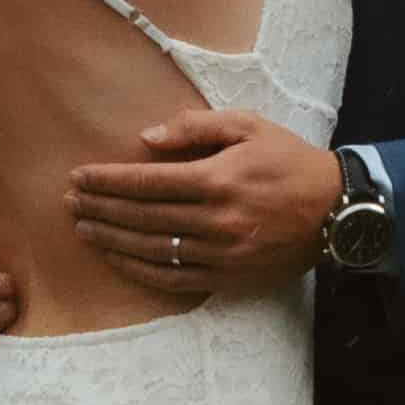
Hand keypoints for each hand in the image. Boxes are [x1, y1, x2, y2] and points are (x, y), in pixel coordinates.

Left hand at [62, 112, 337, 302]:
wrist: (335, 210)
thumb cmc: (289, 161)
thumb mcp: (248, 126)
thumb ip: (195, 128)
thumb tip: (147, 139)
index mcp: (217, 179)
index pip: (146, 182)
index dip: (107, 181)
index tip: (79, 177)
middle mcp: (215, 220)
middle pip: (141, 217)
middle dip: (100, 209)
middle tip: (69, 202)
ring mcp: (220, 252)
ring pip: (151, 250)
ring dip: (111, 240)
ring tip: (83, 229)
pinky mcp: (228, 276)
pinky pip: (172, 278)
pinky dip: (139, 270)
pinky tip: (117, 259)